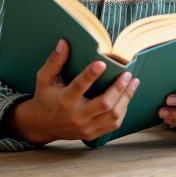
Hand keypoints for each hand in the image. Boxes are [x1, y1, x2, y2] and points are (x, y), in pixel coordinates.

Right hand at [3, 39, 139, 143]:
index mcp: (64, 100)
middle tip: (127, 74)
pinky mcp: (92, 134)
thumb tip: (64, 43)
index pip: (79, 87)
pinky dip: (123, 109)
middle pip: (104, 104)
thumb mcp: (44, 79)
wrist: (42, 126)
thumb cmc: (45, 98)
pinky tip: (127, 96)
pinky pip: (113, 124)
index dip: (90, 75)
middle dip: (118, 88)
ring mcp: (85, 127)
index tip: (102, 63)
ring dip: (126, 98)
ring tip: (134, 82)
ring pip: (113, 115)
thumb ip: (54, 61)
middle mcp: (76, 116)